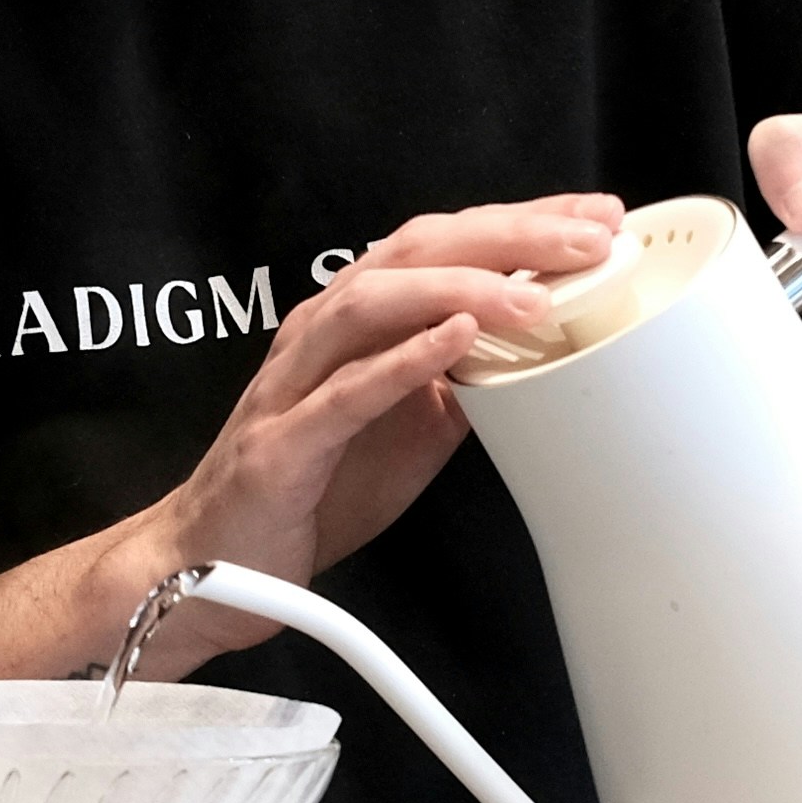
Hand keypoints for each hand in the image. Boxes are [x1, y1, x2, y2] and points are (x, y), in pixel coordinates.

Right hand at [0, 190, 625, 802]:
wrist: (204, 582)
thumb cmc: (299, 505)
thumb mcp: (403, 439)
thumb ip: (455, 391)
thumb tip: (535, 357)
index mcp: (352, 329)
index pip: (442, 248)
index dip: (519, 226)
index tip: (597, 221)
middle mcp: (317, 338)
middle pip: (414, 249)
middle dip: (507, 234)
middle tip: (590, 237)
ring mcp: (292, 387)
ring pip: (375, 302)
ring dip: (464, 288)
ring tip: (538, 292)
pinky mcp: (278, 447)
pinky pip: (343, 393)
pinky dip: (404, 361)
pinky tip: (460, 345)